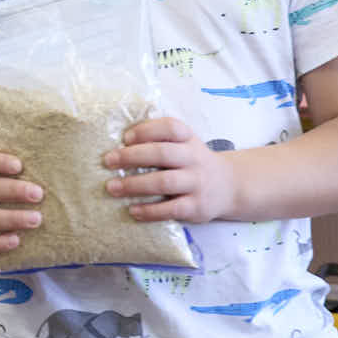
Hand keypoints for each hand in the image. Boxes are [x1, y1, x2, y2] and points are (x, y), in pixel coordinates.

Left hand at [106, 114, 240, 223]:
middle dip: (132, 156)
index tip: (125, 138)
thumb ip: (159, 140)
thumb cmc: (192, 163)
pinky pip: (171, 209)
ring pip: (165, 181)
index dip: (146, 130)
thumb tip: (119, 144)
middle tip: (108, 161)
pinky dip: (150, 210)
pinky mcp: (197, 206)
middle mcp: (195, 158)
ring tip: (112, 187)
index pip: (170, 127)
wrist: (229, 186)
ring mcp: (197, 183)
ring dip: (134, 185)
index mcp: (189, 139)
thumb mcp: (184, 144)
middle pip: (162, 153)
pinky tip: (132, 210)